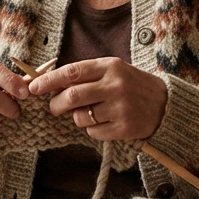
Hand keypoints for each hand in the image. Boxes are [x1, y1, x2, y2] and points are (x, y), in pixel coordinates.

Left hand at [26, 57, 166, 140]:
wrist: (165, 104)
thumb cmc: (131, 85)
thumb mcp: (112, 70)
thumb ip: (85, 75)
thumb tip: (51, 85)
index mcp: (110, 66)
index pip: (72, 71)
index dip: (49, 80)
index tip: (33, 88)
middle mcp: (115, 85)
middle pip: (72, 96)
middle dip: (56, 104)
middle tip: (54, 108)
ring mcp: (121, 107)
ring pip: (81, 117)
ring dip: (77, 118)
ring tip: (89, 113)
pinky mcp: (124, 127)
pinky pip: (94, 132)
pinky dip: (92, 129)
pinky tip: (105, 122)